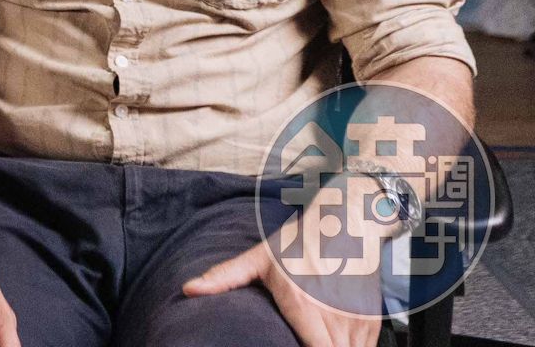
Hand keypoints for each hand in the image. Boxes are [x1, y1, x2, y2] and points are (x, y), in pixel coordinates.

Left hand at [184, 232, 381, 346]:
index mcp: (303, 305)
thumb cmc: (298, 243)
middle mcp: (334, 317)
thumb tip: (187, 289)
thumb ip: (225, 277)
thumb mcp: (259, 258)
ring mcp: (356, 321)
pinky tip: (330, 340)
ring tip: (310, 339)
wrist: (345, 224)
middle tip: (296, 341)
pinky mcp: (371, 322)